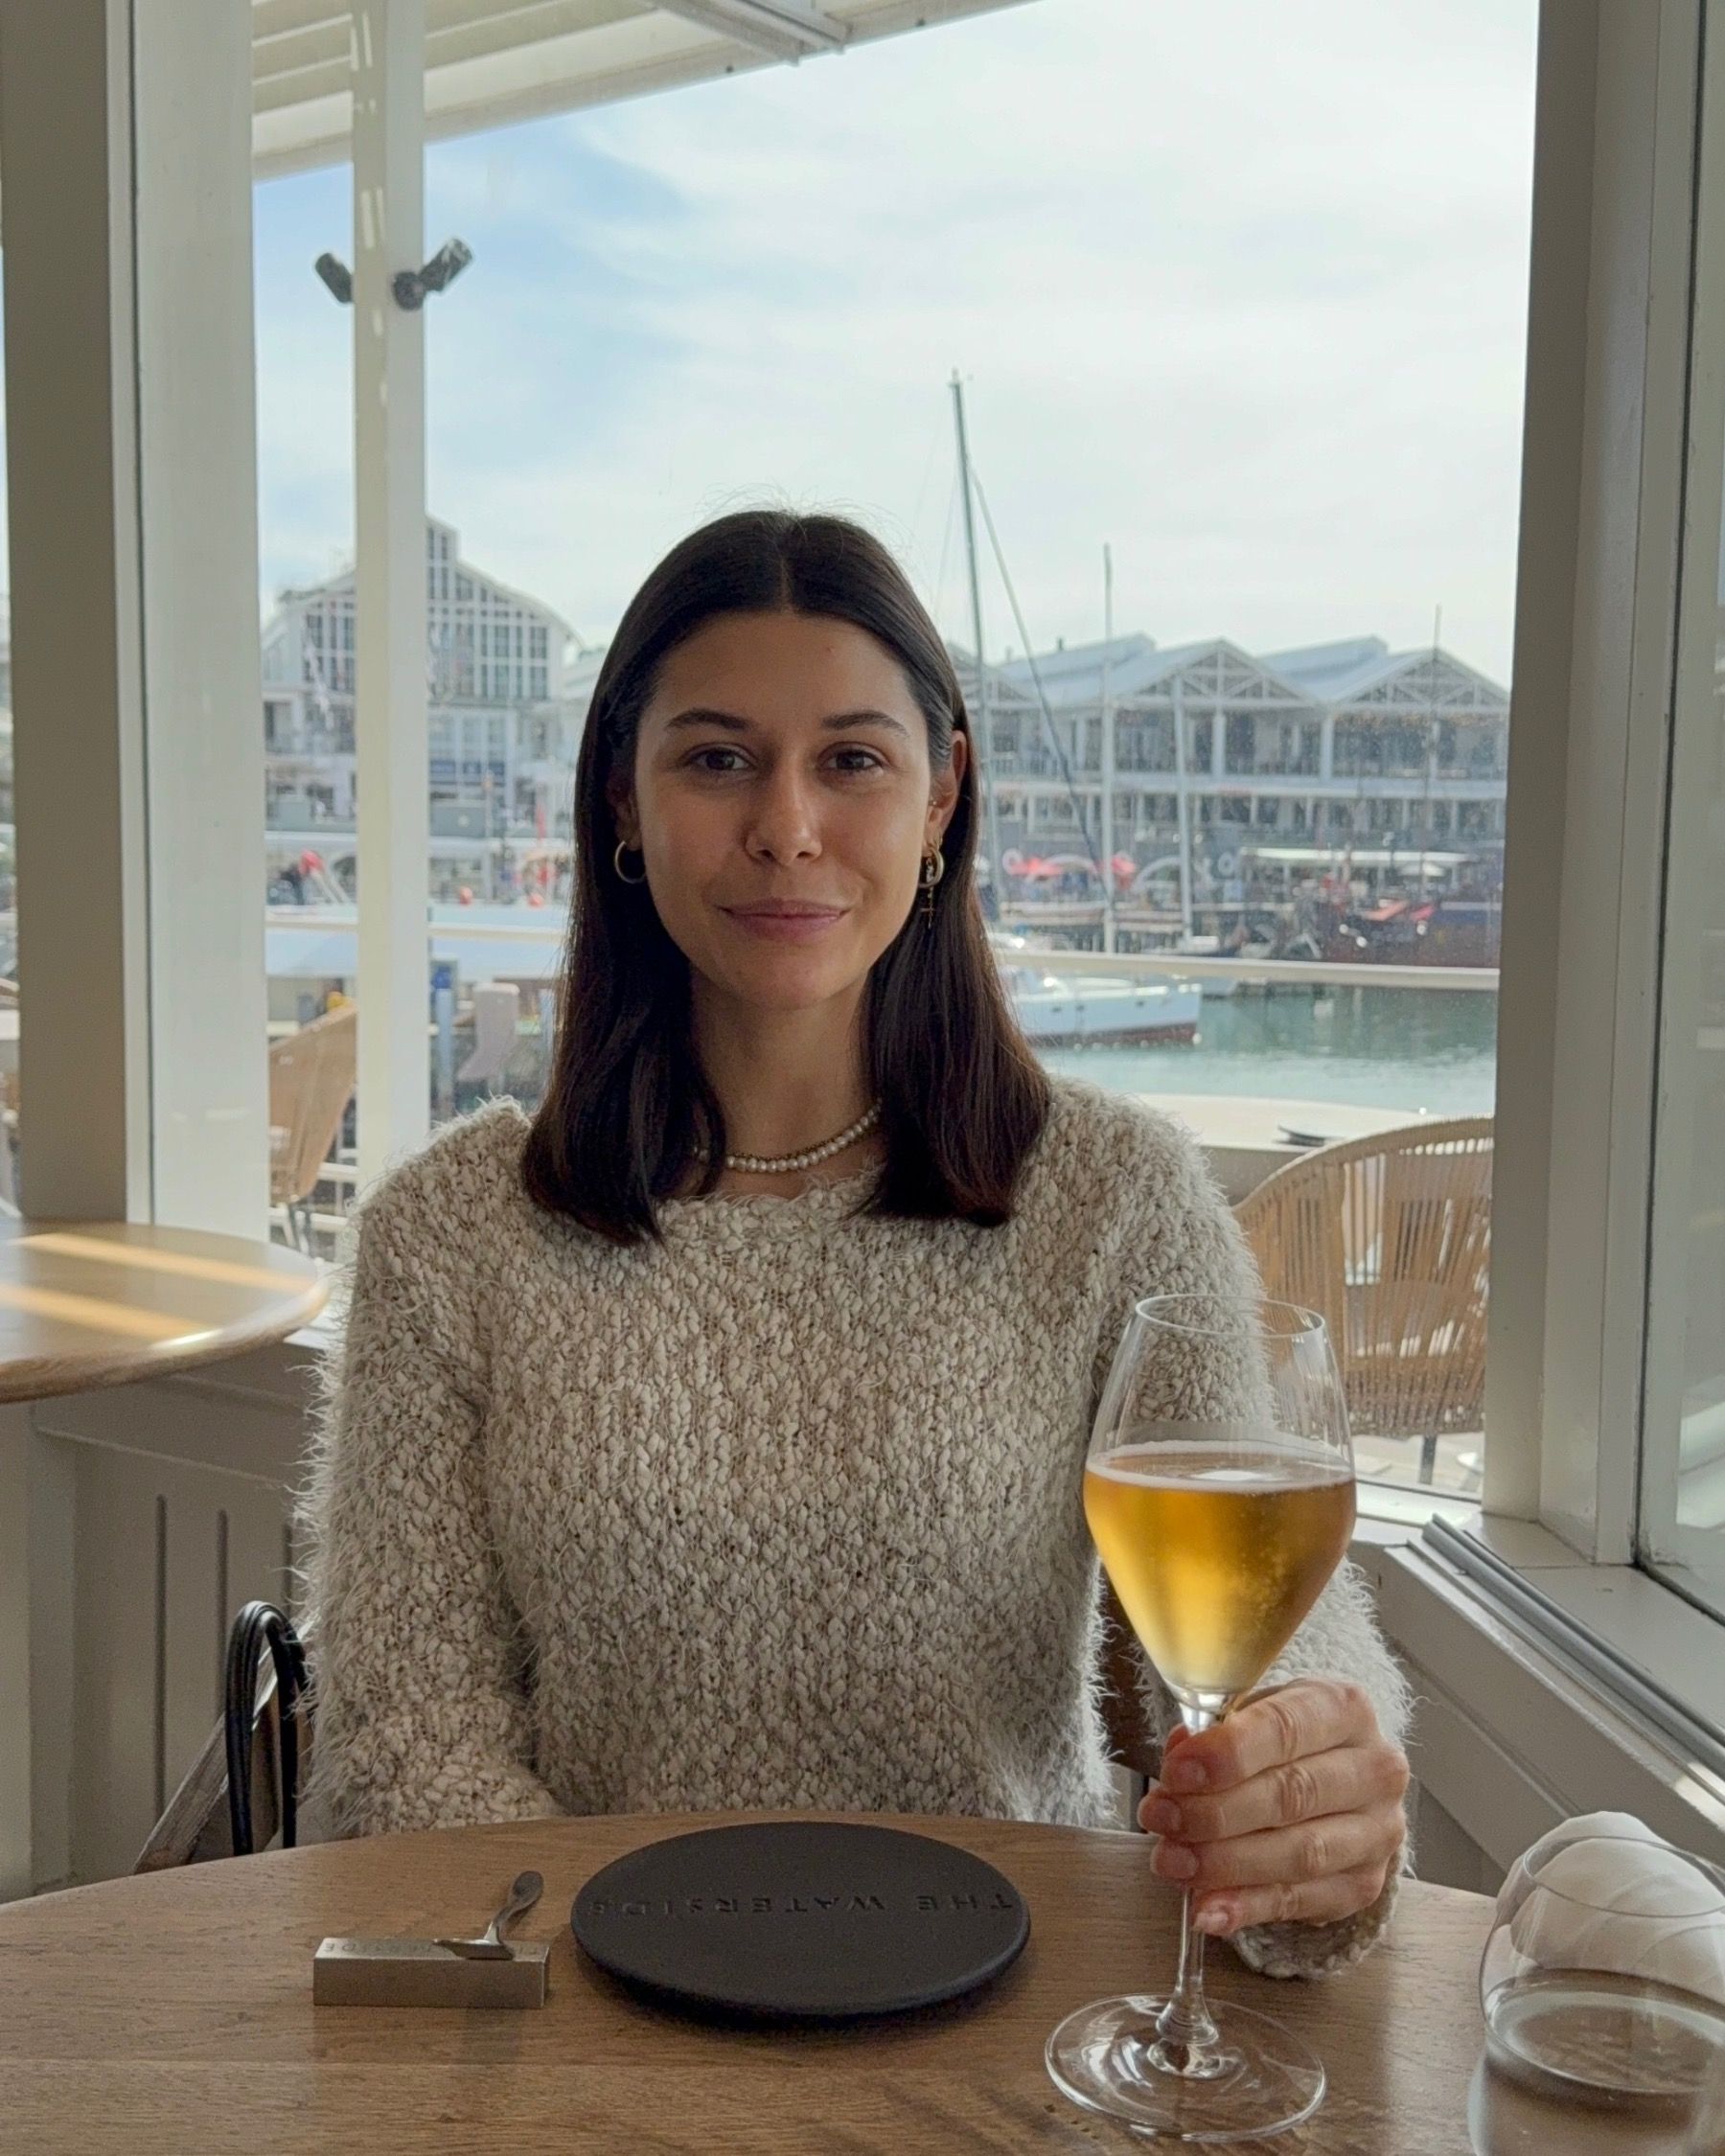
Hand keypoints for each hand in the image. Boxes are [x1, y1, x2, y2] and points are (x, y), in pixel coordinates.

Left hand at [1135, 1677, 1408, 1938]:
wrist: (1335, 1781)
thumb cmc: (1282, 1741)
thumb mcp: (1250, 1715)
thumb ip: (1213, 1733)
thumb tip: (1178, 1758)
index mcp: (1345, 1709)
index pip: (1286, 1728)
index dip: (1228, 1752)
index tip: (1176, 1771)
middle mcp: (1375, 1769)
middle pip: (1292, 1794)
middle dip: (1215, 1812)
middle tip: (1161, 1819)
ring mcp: (1377, 1832)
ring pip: (1300, 1853)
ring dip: (1226, 1863)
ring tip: (1172, 1863)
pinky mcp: (1365, 1884)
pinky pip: (1301, 1901)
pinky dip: (1247, 1907)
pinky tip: (1207, 1910)